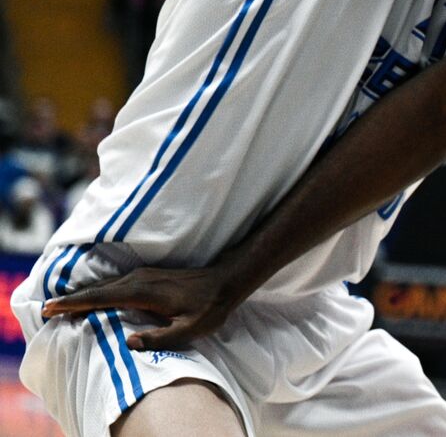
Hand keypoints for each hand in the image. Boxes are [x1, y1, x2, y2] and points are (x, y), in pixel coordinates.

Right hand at [40, 265, 240, 350]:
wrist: (226, 281)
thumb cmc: (209, 309)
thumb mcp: (189, 330)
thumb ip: (159, 338)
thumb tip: (128, 342)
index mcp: (144, 292)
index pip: (101, 297)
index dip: (75, 303)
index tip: (51, 308)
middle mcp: (139, 279)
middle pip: (97, 289)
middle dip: (71, 299)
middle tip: (46, 310)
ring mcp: (143, 275)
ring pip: (105, 285)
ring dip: (83, 295)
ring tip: (62, 307)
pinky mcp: (148, 275)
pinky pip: (115, 283)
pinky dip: (98, 291)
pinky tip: (92, 298)